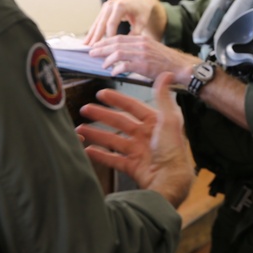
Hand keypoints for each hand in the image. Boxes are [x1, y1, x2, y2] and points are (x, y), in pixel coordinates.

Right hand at [77, 73, 194, 207]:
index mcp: (155, 123)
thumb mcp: (169, 120)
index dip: (117, 99)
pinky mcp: (132, 167)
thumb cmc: (172, 149)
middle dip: (101, 116)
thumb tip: (166, 73)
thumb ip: (163, 97)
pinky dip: (100, 155)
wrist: (170, 179)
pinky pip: (112, 159)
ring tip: (80, 130)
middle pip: (119, 123)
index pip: (133, 107)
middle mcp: (145, 136)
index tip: (101, 93)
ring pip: (113, 140)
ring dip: (96, 134)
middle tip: (84, 109)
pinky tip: (87, 150)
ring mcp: (138, 152)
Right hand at [84, 0, 166, 43]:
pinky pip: (98, 21)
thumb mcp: (142, 21)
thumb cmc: (143, 10)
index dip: (108, 36)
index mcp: (120, 6)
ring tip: (85, 46)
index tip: (106, 48)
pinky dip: (93, 30)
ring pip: (97, 22)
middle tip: (91, 49)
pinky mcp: (105, 9)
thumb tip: (126, 45)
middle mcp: (111, 4)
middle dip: (96, 37)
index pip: (111, 24)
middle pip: (101, 23)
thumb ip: (135, 32)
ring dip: (91, 34)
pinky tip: (88, 39)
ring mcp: (106, 6)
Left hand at [89, 34, 196, 84]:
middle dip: (101, 48)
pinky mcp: (144, 66)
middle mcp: (141, 44)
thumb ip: (138, 50)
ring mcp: (142, 54)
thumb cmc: (167, 62)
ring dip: (107, 59)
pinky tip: (113, 73)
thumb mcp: (152, 50)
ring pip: (117, 53)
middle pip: (115, 43)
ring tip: (102, 64)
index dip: (106, 41)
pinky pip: (124, 66)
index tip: (97, 45)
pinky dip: (116, 69)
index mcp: (142, 39)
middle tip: (92, 53)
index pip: (119, 37)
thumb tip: (123, 55)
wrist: (181, 67)